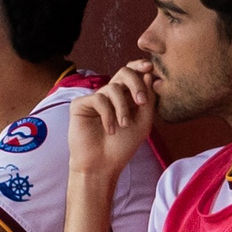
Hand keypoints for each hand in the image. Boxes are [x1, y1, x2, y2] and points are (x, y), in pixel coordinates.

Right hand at [68, 61, 156, 175]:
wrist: (102, 164)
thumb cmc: (122, 146)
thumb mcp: (144, 121)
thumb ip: (149, 98)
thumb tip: (148, 73)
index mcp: (127, 97)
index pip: (133, 73)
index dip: (140, 66)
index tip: (150, 68)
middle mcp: (110, 95)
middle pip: (123, 72)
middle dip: (135, 84)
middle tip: (141, 102)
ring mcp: (95, 99)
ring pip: (112, 87)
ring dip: (122, 107)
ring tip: (123, 126)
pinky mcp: (80, 105)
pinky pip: (98, 99)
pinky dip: (107, 114)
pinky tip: (109, 129)